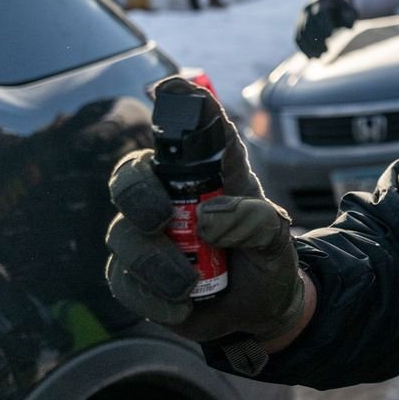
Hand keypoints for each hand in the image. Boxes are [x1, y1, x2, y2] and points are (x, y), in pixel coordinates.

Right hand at [104, 77, 306, 345]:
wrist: (261, 313)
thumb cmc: (266, 260)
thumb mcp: (276, 238)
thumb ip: (255, 220)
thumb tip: (208, 218)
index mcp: (208, 176)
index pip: (189, 133)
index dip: (178, 105)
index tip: (171, 86)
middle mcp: (170, 198)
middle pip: (129, 175)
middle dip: (137, 193)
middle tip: (161, 218)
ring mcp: (147, 236)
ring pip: (122, 235)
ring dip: (156, 264)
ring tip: (191, 286)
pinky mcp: (134, 276)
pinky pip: (122, 281)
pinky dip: (151, 298)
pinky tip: (182, 307)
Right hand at [294, 0, 357, 57]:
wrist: (333, 3)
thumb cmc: (344, 9)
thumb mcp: (350, 10)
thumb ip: (351, 16)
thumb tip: (350, 27)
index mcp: (322, 2)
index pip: (320, 14)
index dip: (323, 25)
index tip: (329, 37)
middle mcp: (309, 8)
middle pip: (309, 25)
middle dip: (316, 39)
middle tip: (326, 51)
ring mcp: (302, 17)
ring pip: (302, 33)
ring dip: (309, 47)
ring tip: (319, 57)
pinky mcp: (299, 25)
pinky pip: (298, 38)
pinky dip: (303, 48)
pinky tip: (310, 57)